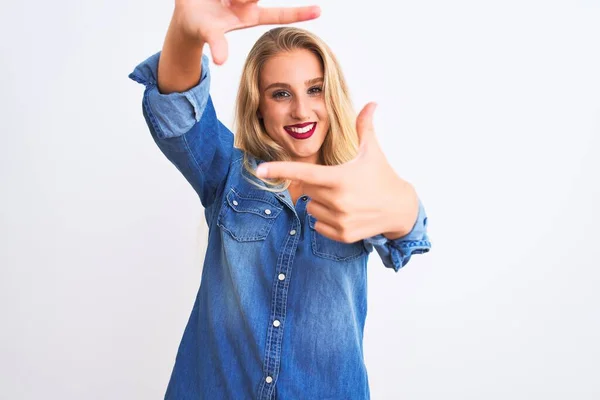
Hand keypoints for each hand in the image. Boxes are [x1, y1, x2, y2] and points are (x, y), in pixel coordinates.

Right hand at [174, 0, 320, 63]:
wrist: (186, 14)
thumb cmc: (201, 26)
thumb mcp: (210, 35)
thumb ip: (217, 44)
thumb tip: (221, 61)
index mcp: (250, 14)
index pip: (278, 15)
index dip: (299, 13)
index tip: (320, 11)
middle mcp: (249, 1)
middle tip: (231, 2)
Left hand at [256, 103, 419, 242]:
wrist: (401, 210)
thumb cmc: (383, 177)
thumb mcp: (372, 152)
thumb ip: (364, 127)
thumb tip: (372, 103)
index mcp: (340, 178)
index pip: (304, 173)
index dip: (280, 170)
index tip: (260, 170)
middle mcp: (337, 201)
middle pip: (307, 190)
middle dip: (317, 186)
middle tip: (340, 184)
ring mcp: (340, 220)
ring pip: (311, 209)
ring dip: (321, 204)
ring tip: (345, 200)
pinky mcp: (343, 235)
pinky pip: (318, 225)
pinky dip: (326, 220)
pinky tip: (346, 214)